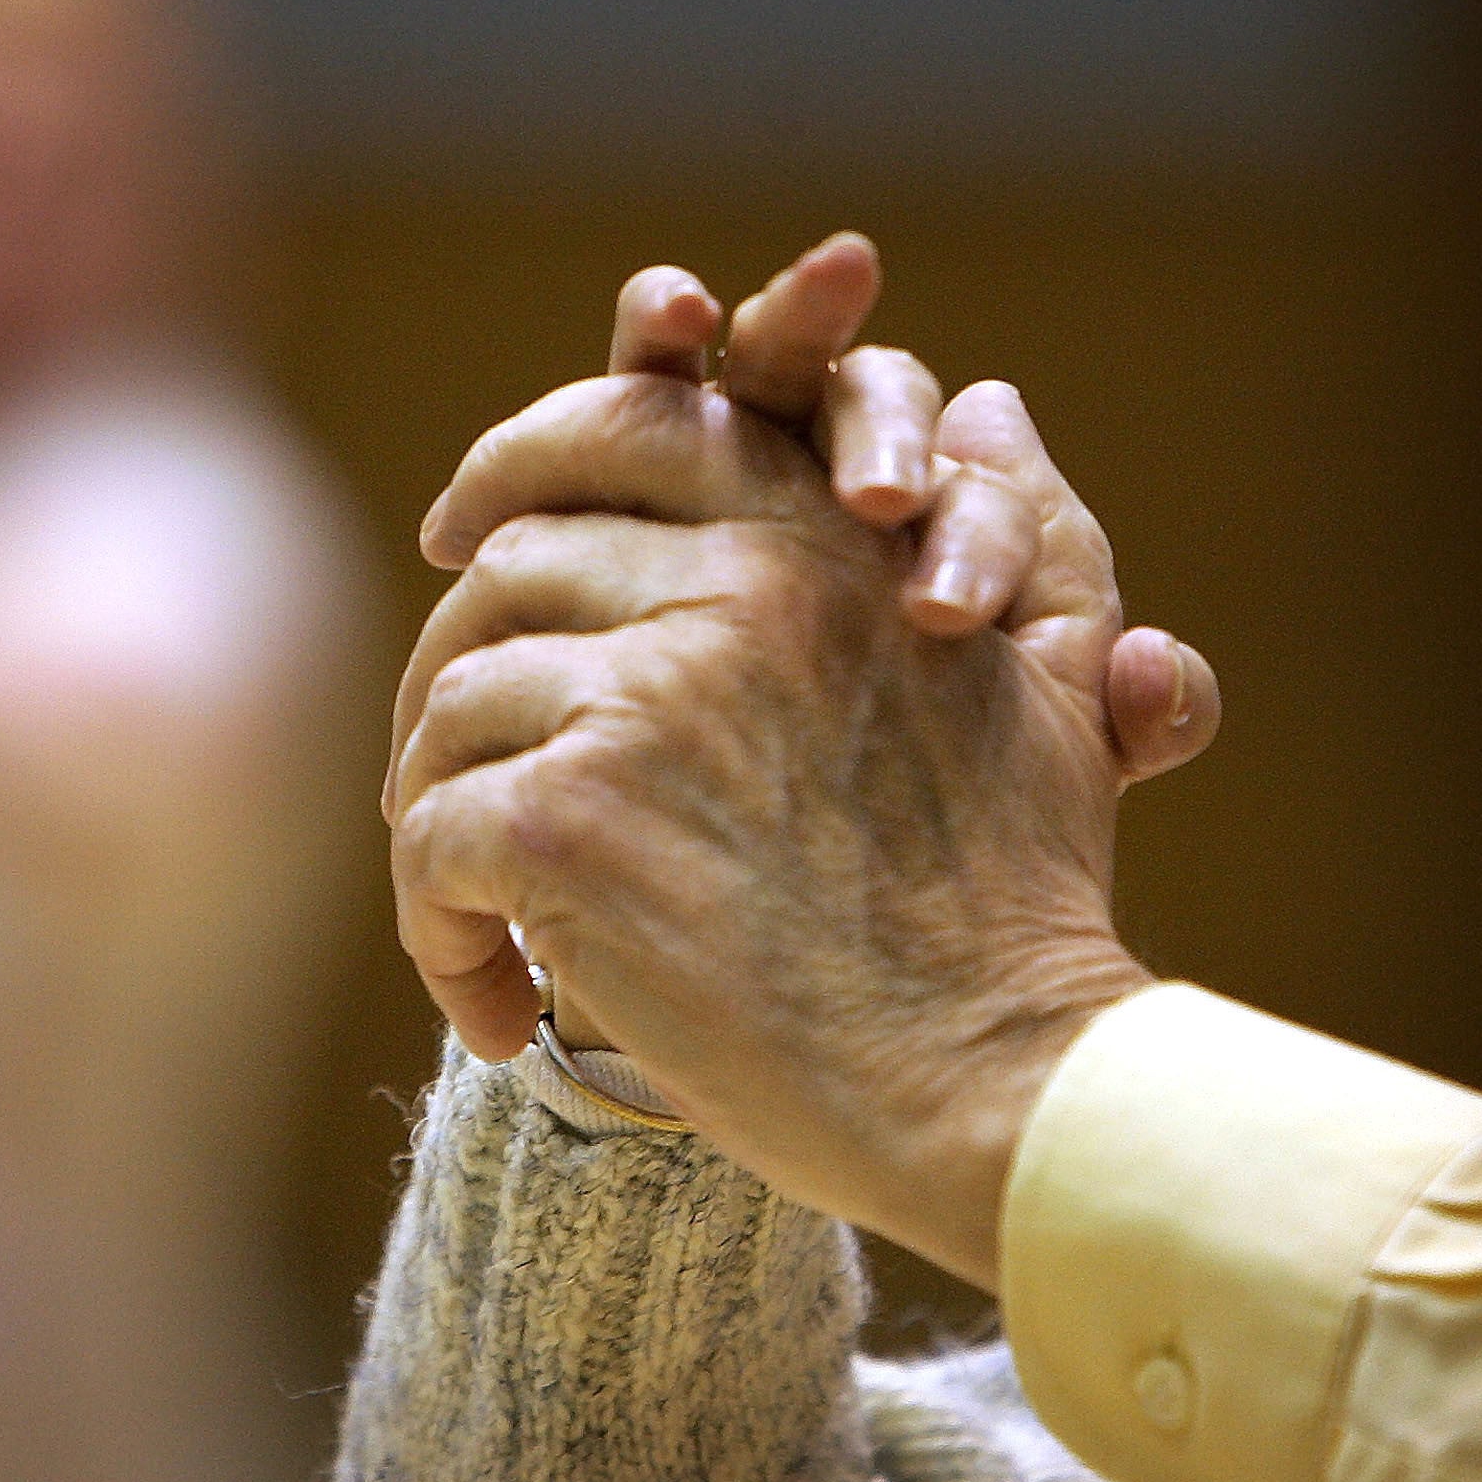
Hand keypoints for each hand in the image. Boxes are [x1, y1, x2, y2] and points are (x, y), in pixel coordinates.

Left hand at [384, 236, 1173, 1287]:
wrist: (998, 1085)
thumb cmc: (1019, 914)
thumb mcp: (1052, 687)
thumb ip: (1023, 528)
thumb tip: (986, 396)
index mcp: (825, 542)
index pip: (631, 427)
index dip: (522, 461)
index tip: (458, 527)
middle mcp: (731, 590)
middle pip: (505, 570)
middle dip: (453, 668)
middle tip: (438, 774)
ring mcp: (642, 699)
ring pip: (448, 709)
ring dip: (436, 812)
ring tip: (477, 914)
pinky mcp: (569, 822)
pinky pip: (430, 837)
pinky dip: (436, 927)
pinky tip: (498, 1006)